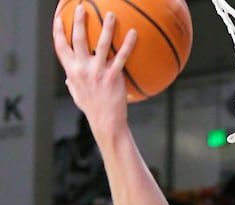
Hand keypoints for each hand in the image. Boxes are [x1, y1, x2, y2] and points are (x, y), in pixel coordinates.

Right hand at [53, 5, 136, 132]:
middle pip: (78, 39)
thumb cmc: (93, 109)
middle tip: (82, 7)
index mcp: (72, 71)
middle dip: (78, 21)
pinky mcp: (113, 76)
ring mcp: (98, 72)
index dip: (58, 32)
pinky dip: (128, 44)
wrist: (106, 121)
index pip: (60, 47)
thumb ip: (73, 83)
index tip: (58, 19)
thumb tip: (69, 78)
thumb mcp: (77, 95)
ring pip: (101, 44)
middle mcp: (83, 69)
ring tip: (111, 14)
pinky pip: (122, 56)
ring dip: (106, 27)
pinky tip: (134, 33)